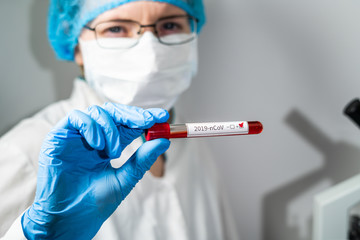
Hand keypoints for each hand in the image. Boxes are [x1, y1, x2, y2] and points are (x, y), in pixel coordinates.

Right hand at [21, 103, 169, 238]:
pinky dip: (91, 127)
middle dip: (133, 115)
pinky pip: (77, 118)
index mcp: (109, 146)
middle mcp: (94, 137)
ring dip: (111, 128)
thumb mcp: (125, 178)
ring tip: (114, 152)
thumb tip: (164, 141)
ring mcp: (77, 136)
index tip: (162, 117)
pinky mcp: (59, 136)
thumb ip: (142, 159)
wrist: (70, 217)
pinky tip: (98, 146)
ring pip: (97, 112)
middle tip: (147, 120)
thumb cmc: (95, 201)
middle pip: (114, 113)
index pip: (128, 125)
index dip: (145, 118)